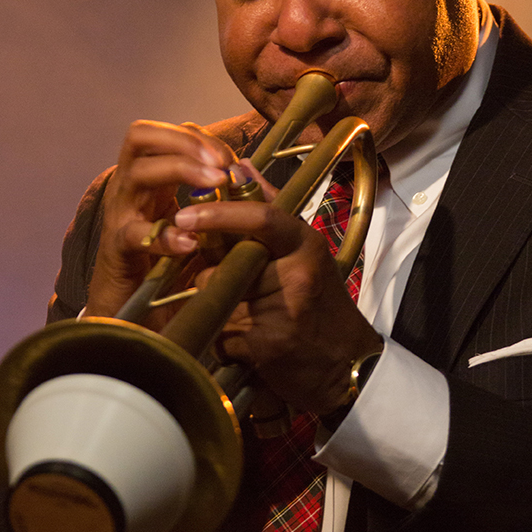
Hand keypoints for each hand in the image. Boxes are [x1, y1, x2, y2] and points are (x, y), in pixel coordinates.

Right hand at [85, 120, 234, 322]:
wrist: (129, 320)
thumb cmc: (167, 270)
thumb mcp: (196, 227)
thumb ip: (217, 201)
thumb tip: (246, 172)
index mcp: (150, 181)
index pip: (164, 135)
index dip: (198, 137)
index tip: (230, 158)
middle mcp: (130, 190)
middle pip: (140, 137)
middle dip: (185, 141)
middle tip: (220, 163)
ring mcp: (119, 217)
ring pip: (137, 172)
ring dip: (180, 170)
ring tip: (214, 185)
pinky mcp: (116, 251)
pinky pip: (134, 233)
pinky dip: (165, 235)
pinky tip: (190, 243)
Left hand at [174, 199, 382, 415]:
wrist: (346, 365)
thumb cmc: (321, 303)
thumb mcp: (305, 251)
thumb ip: (269, 207)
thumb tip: (239, 166)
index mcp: (306, 244)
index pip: (262, 218)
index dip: (219, 214)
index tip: (185, 215)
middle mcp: (298, 275)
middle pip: (225, 266)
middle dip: (218, 278)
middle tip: (240, 290)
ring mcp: (284, 312)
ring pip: (219, 301)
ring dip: (222, 311)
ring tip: (253, 318)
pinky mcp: (267, 346)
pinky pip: (222, 336)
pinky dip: (226, 342)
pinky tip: (252, 343)